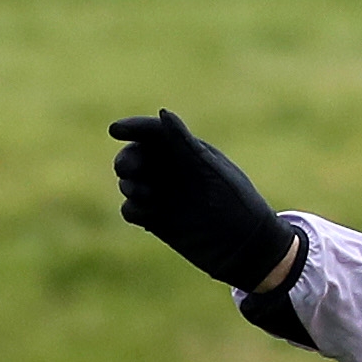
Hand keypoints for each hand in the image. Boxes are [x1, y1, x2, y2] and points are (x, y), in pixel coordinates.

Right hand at [106, 109, 296, 291]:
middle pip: (134, 156)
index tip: (115, 130)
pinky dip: (133, 209)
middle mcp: (172, 172)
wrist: (247, 249)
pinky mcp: (158, 220)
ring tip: (147, 195)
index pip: (153, 133)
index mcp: (187, 152)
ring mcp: (164, 196)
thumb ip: (184, 144)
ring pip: (129, 183)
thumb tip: (163, 112)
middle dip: (127, 160)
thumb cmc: (236, 204)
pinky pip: (131, 210)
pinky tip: (148, 216)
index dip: (132, 128)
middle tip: (128, 170)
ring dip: (130, 186)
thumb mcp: (209, 171)